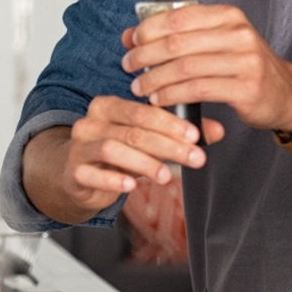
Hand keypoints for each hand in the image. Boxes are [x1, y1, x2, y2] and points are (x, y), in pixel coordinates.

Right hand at [55, 94, 223, 216]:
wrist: (77, 175)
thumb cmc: (117, 153)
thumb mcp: (148, 140)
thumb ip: (179, 134)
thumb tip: (218, 131)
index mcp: (109, 105)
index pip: (143, 110)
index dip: (171, 123)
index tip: (195, 136)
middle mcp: (91, 121)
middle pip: (133, 130)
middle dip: (168, 145)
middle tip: (195, 158)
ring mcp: (79, 146)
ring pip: (113, 149)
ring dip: (144, 163)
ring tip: (167, 176)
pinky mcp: (73, 172)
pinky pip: (90, 174)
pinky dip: (112, 180)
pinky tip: (131, 186)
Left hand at [121, 3, 291, 132]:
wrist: (284, 93)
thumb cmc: (241, 66)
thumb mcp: (214, 43)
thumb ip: (176, 37)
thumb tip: (130, 34)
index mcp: (228, 16)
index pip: (179, 17)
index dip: (149, 29)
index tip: (131, 44)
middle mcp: (238, 34)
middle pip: (178, 42)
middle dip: (146, 55)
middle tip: (128, 67)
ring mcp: (244, 61)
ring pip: (185, 67)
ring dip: (155, 79)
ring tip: (139, 87)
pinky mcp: (245, 88)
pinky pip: (198, 90)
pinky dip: (173, 95)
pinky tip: (159, 99)